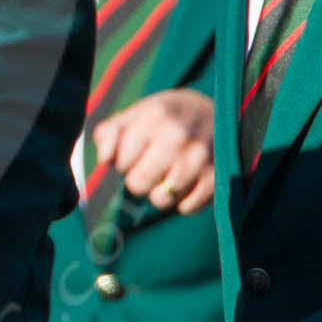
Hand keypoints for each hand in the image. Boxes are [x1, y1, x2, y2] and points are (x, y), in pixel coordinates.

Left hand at [91, 87, 214, 213]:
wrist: (218, 114)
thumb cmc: (166, 118)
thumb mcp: (134, 114)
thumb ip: (108, 133)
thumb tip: (104, 160)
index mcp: (154, 116)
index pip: (120, 162)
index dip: (123, 162)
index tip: (135, 153)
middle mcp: (178, 135)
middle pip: (138, 184)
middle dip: (138, 180)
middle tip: (150, 167)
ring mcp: (200, 157)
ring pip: (162, 199)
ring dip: (160, 193)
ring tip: (168, 175)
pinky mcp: (217, 177)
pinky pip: (186, 207)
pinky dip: (183, 201)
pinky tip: (188, 183)